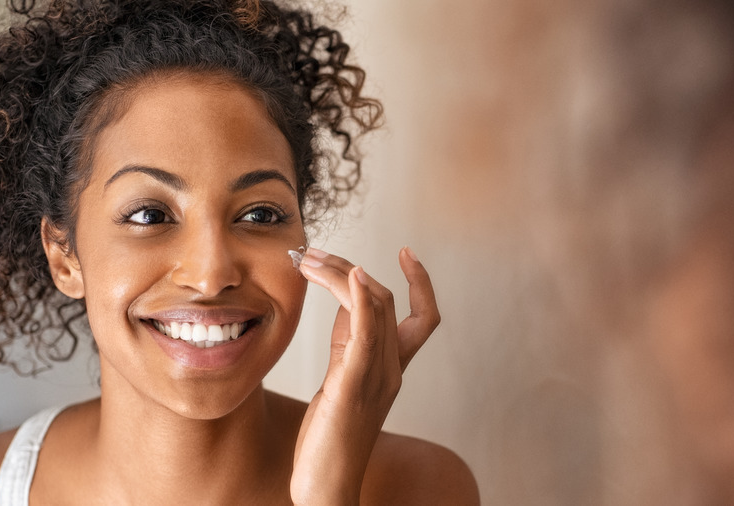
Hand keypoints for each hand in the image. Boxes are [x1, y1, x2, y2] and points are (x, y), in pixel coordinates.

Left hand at [289, 247, 440, 504]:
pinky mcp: (352, 386)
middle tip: (312, 254)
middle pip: (385, 300)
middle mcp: (391, 369)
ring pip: (373, 308)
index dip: (421, 282)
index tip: (406, 251)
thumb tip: (344, 301)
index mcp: (392, 369)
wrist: (325, 485)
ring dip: (342, 273)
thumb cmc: (330, 436)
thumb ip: (348, 342)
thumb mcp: (341, 379)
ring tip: (310, 259)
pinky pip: (365, 334)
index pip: (423, 317)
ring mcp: (376, 378)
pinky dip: (359, 299)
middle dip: (349, 267)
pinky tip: (350, 275)